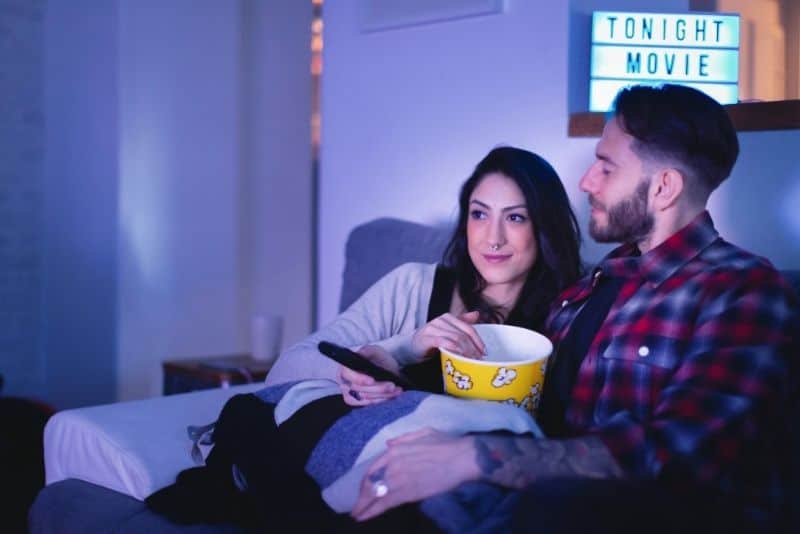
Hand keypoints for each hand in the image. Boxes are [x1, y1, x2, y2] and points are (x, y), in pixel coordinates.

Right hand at [338, 345, 402, 405]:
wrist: (388, 372)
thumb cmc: (379, 360)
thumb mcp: (375, 351)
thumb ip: (368, 351)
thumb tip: (361, 353)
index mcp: (346, 367)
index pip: (346, 374)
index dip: (358, 378)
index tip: (372, 380)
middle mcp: (345, 381)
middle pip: (358, 389)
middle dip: (377, 388)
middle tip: (392, 385)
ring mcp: (350, 394)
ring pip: (366, 398)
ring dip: (383, 394)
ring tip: (396, 389)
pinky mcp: (359, 403)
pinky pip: (369, 404)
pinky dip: (382, 400)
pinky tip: (392, 395)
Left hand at [351, 428, 478, 520]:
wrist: (460, 458)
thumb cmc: (445, 444)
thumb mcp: (422, 433)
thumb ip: (404, 439)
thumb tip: (389, 444)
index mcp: (395, 450)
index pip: (373, 469)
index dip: (366, 482)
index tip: (363, 489)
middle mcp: (392, 465)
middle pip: (370, 484)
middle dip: (362, 497)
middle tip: (358, 506)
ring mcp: (398, 480)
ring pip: (374, 496)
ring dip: (363, 507)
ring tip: (357, 514)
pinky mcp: (407, 494)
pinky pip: (385, 504)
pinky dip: (372, 511)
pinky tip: (364, 517)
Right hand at [411, 311, 484, 358]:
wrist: (409, 347)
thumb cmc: (430, 341)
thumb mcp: (447, 331)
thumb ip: (461, 323)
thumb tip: (476, 314)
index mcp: (448, 317)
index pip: (468, 328)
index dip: (478, 340)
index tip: (484, 351)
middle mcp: (440, 320)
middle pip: (463, 334)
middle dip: (473, 347)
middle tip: (479, 359)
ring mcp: (432, 328)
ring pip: (455, 338)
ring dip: (466, 350)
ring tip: (471, 360)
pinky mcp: (426, 338)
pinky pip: (443, 342)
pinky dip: (453, 349)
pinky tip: (459, 356)